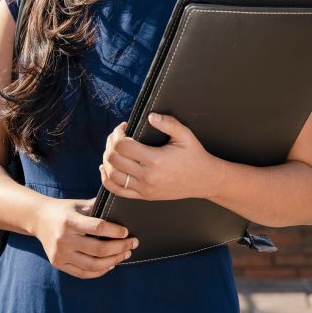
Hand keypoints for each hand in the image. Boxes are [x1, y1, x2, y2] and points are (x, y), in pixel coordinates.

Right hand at [31, 197, 137, 278]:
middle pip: (98, 249)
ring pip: (92, 264)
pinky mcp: (58, 263)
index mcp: (70, 221)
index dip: (115, 231)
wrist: (38, 219)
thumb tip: (122, 210)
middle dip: (119, 248)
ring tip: (124, 255)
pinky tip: (110, 265)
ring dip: (113, 261)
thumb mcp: (80, 204)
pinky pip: (82, 273)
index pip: (98, 228)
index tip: (127, 232)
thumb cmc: (64, 210)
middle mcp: (64, 239)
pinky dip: (99, 271)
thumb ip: (99, 207)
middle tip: (132, 244)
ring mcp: (60, 254)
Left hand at [100, 113, 216, 201]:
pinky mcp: (144, 196)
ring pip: (112, 175)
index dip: (117, 133)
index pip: (123, 146)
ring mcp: (144, 189)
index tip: (123, 127)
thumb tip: (150, 116)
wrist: (204, 180)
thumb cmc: (194, 155)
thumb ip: (168, 123)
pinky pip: (117, 191)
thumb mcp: (185, 135)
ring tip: (113, 149)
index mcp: (156, 160)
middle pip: (114, 159)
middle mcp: (147, 176)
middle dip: (110, 144)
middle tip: (116, 136)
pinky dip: (107, 178)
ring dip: (107, 160)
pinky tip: (107, 168)